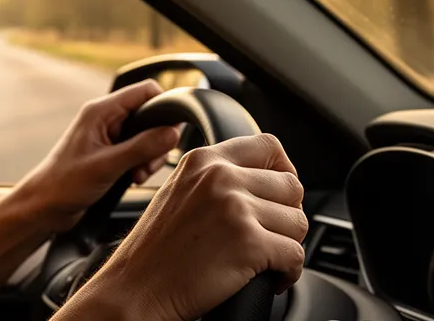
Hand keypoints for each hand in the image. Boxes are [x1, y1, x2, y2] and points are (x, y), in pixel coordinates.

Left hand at [12, 80, 179, 232]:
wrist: (45, 206)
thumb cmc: (65, 183)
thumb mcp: (108, 165)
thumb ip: (142, 148)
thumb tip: (173, 133)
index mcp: (101, 111)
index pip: (145, 91)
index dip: (164, 106)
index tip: (171, 132)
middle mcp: (105, 119)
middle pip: (150, 115)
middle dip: (157, 140)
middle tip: (148, 163)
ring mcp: (108, 136)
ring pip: (147, 136)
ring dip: (150, 156)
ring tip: (138, 174)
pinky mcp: (110, 153)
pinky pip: (138, 151)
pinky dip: (141, 164)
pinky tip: (133, 178)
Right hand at [58, 134, 306, 320]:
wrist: (135, 288)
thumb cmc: (155, 250)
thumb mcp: (179, 192)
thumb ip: (216, 178)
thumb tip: (265, 181)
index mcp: (203, 160)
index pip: (268, 146)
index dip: (283, 172)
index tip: (277, 195)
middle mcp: (220, 176)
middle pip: (292, 187)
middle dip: (286, 217)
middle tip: (268, 237)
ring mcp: (235, 208)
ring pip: (298, 223)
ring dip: (287, 246)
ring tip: (263, 259)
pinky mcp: (248, 243)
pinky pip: (296, 256)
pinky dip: (288, 273)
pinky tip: (267, 278)